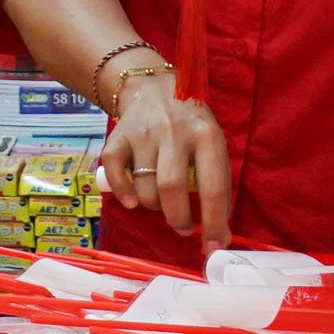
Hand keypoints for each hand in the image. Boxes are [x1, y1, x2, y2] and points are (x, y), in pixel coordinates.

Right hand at [102, 69, 231, 249]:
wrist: (153, 87)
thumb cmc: (191, 124)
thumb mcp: (212, 143)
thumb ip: (215, 181)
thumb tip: (218, 233)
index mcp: (206, 135)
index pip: (213, 187)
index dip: (214, 223)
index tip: (214, 246)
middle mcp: (174, 132)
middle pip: (172, 189)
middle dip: (179, 219)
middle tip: (183, 228)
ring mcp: (143, 133)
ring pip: (145, 188)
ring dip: (154, 207)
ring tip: (162, 203)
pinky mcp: (118, 137)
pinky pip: (115, 174)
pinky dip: (123, 193)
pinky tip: (133, 199)